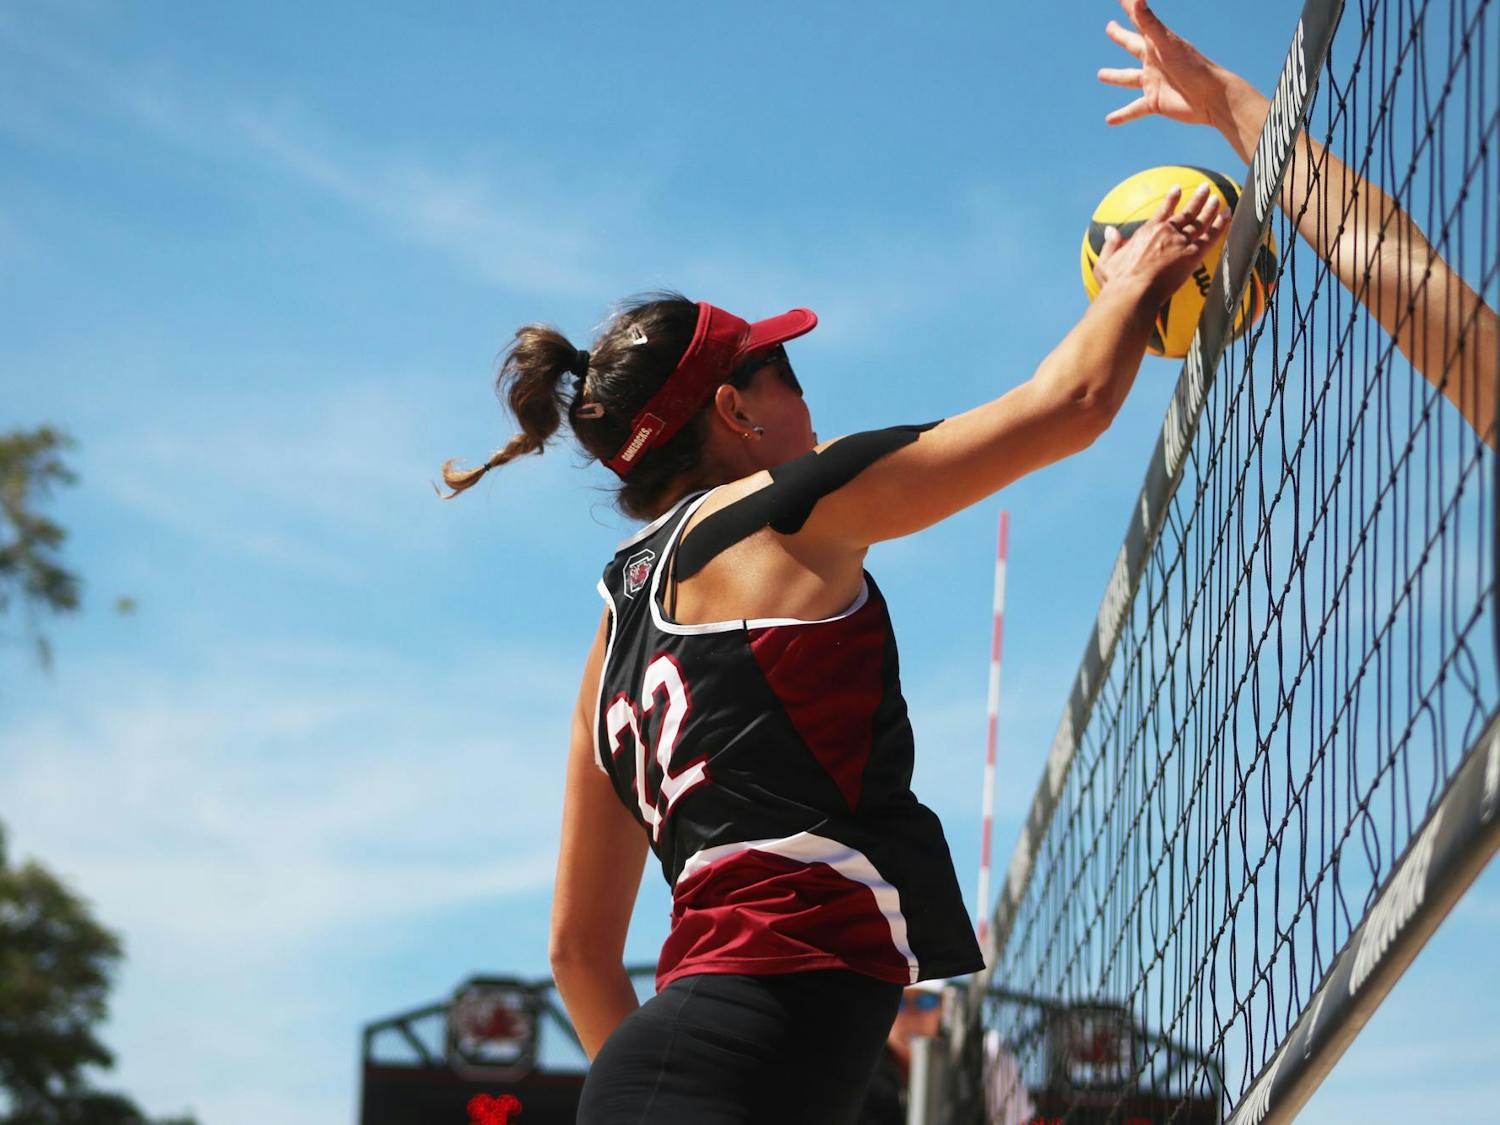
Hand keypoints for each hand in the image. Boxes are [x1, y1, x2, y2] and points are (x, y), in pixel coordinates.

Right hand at [1093, 182, 1228, 299]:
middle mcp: (1166, 232)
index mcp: (1148, 232)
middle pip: (1186, 212)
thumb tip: (1109, 231)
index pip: (1163, 210)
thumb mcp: (1106, 262)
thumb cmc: (1117, 282)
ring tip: (1218, 198)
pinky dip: (1221, 224)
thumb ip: (1110, 244)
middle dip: (1197, 199)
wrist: (1132, 293)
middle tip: (1206, 188)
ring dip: (1211, 208)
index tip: (1177, 189)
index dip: (1171, 199)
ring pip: (1201, 221)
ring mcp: (1181, 242)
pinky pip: (1211, 236)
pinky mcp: (1193, 254)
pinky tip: (1227, 214)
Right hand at [1098, 0, 1237, 128]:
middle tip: (1110, 27)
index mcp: (1157, 44)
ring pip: (1129, 78)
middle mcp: (1154, 61)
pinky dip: (1122, 115)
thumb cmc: (1193, 67)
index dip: (1129, 7)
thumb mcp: (1167, 44)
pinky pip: (1134, 109)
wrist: (1212, 97)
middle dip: (1120, 36)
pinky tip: (1109, 120)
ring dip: (1115, 77)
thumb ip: (1150, 23)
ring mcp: (1153, 82)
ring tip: (1100, 75)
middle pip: (1132, 46)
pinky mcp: (1155, 103)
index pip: (1139, 21)